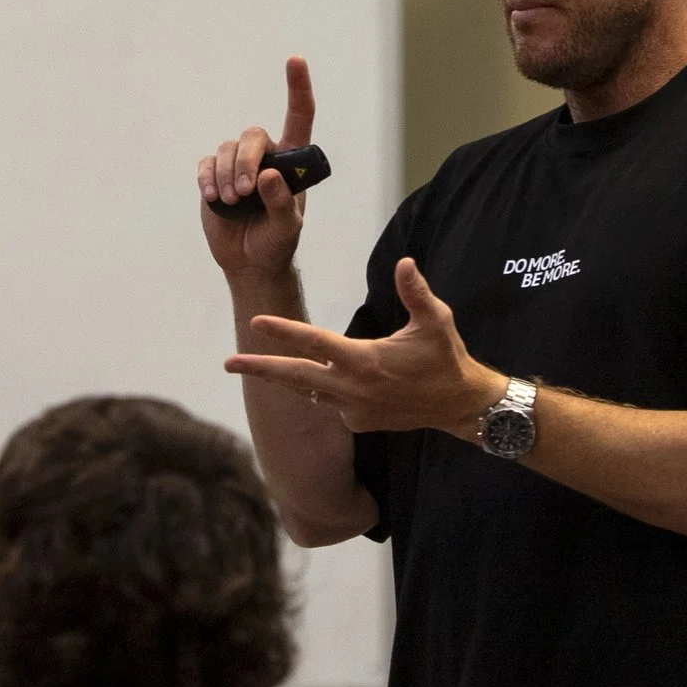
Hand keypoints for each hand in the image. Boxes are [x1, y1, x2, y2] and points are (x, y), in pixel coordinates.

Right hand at [199, 56, 314, 279]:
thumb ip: (282, 203)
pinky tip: (214, 198)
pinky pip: (206, 165)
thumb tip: (268, 175)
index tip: (295, 59)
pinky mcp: (214, 176)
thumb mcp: (287, 228)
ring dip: (228, 176)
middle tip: (246, 192)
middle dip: (246, 161)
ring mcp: (237, 165)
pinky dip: (209, 180)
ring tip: (232, 203)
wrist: (250, 261)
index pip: (299, 117)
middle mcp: (266, 156)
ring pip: (226, 150)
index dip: (298, 87)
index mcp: (292, 161)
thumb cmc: (276, 242)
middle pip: (252, 136)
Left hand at [226, 258, 506, 437]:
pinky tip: (332, 378)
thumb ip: (416, 293)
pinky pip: (330, 402)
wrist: (459, 405)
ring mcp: (353, 410)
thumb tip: (405, 263)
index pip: (315, 343)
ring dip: (283, 378)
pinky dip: (324, 388)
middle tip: (228, 362)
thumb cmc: (446, 357)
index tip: (255, 323)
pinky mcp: (357, 423)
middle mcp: (353, 389)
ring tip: (253, 368)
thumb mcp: (436, 321)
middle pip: (295, 376)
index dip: (284, 332)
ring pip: (308, 390)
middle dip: (260, 368)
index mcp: (365, 361)